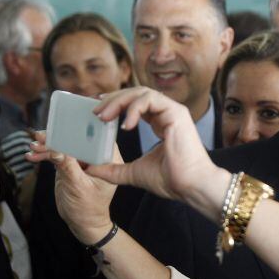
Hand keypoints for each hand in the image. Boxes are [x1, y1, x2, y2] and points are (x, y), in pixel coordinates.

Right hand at [27, 132, 118, 243]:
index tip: (63, 126)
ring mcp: (83, 160)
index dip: (80, 129)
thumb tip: (55, 149)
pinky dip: (45, 154)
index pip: (97, 137)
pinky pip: (58, 154)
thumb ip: (67, 167)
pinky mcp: (71, 164)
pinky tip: (32, 155)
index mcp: (109, 160)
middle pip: (78, 139)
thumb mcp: (77, 187)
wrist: (83, 223)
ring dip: (48, 146)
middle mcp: (97, 156)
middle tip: (40, 137)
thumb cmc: (88, 208)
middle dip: (58, 137)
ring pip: (65, 145)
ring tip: (33, 147)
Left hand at [89, 88, 228, 216]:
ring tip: (104, 116)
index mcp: (160, 123)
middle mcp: (167, 114)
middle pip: (136, 94)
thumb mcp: (132, 173)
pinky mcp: (176, 112)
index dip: (116, 102)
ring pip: (142, 92)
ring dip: (119, 101)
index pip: (135, 103)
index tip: (98, 109)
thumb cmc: (170, 180)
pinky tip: (125, 125)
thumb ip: (112, 169)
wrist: (190, 185)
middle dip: (113, 100)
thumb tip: (89, 168)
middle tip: (95, 112)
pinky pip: (150, 99)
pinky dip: (134, 109)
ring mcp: (173, 111)